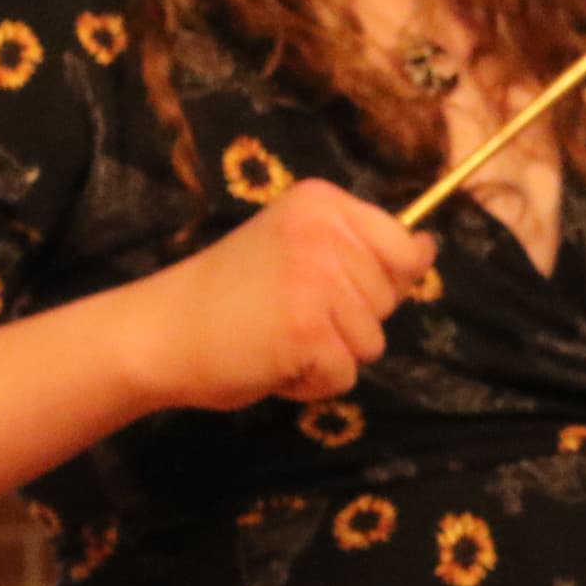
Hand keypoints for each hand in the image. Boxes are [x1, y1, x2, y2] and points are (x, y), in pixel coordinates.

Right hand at [130, 179, 431, 410]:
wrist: (157, 331)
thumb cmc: (228, 294)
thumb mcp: (297, 247)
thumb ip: (358, 249)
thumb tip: (428, 249)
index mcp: (322, 201)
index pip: (405, 247)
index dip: (381, 281)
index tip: (333, 287)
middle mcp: (325, 232)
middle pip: (390, 300)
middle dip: (349, 321)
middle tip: (285, 311)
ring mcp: (318, 281)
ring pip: (371, 343)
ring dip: (329, 354)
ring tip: (276, 336)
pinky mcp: (309, 331)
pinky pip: (344, 376)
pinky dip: (310, 383)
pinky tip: (269, 360)